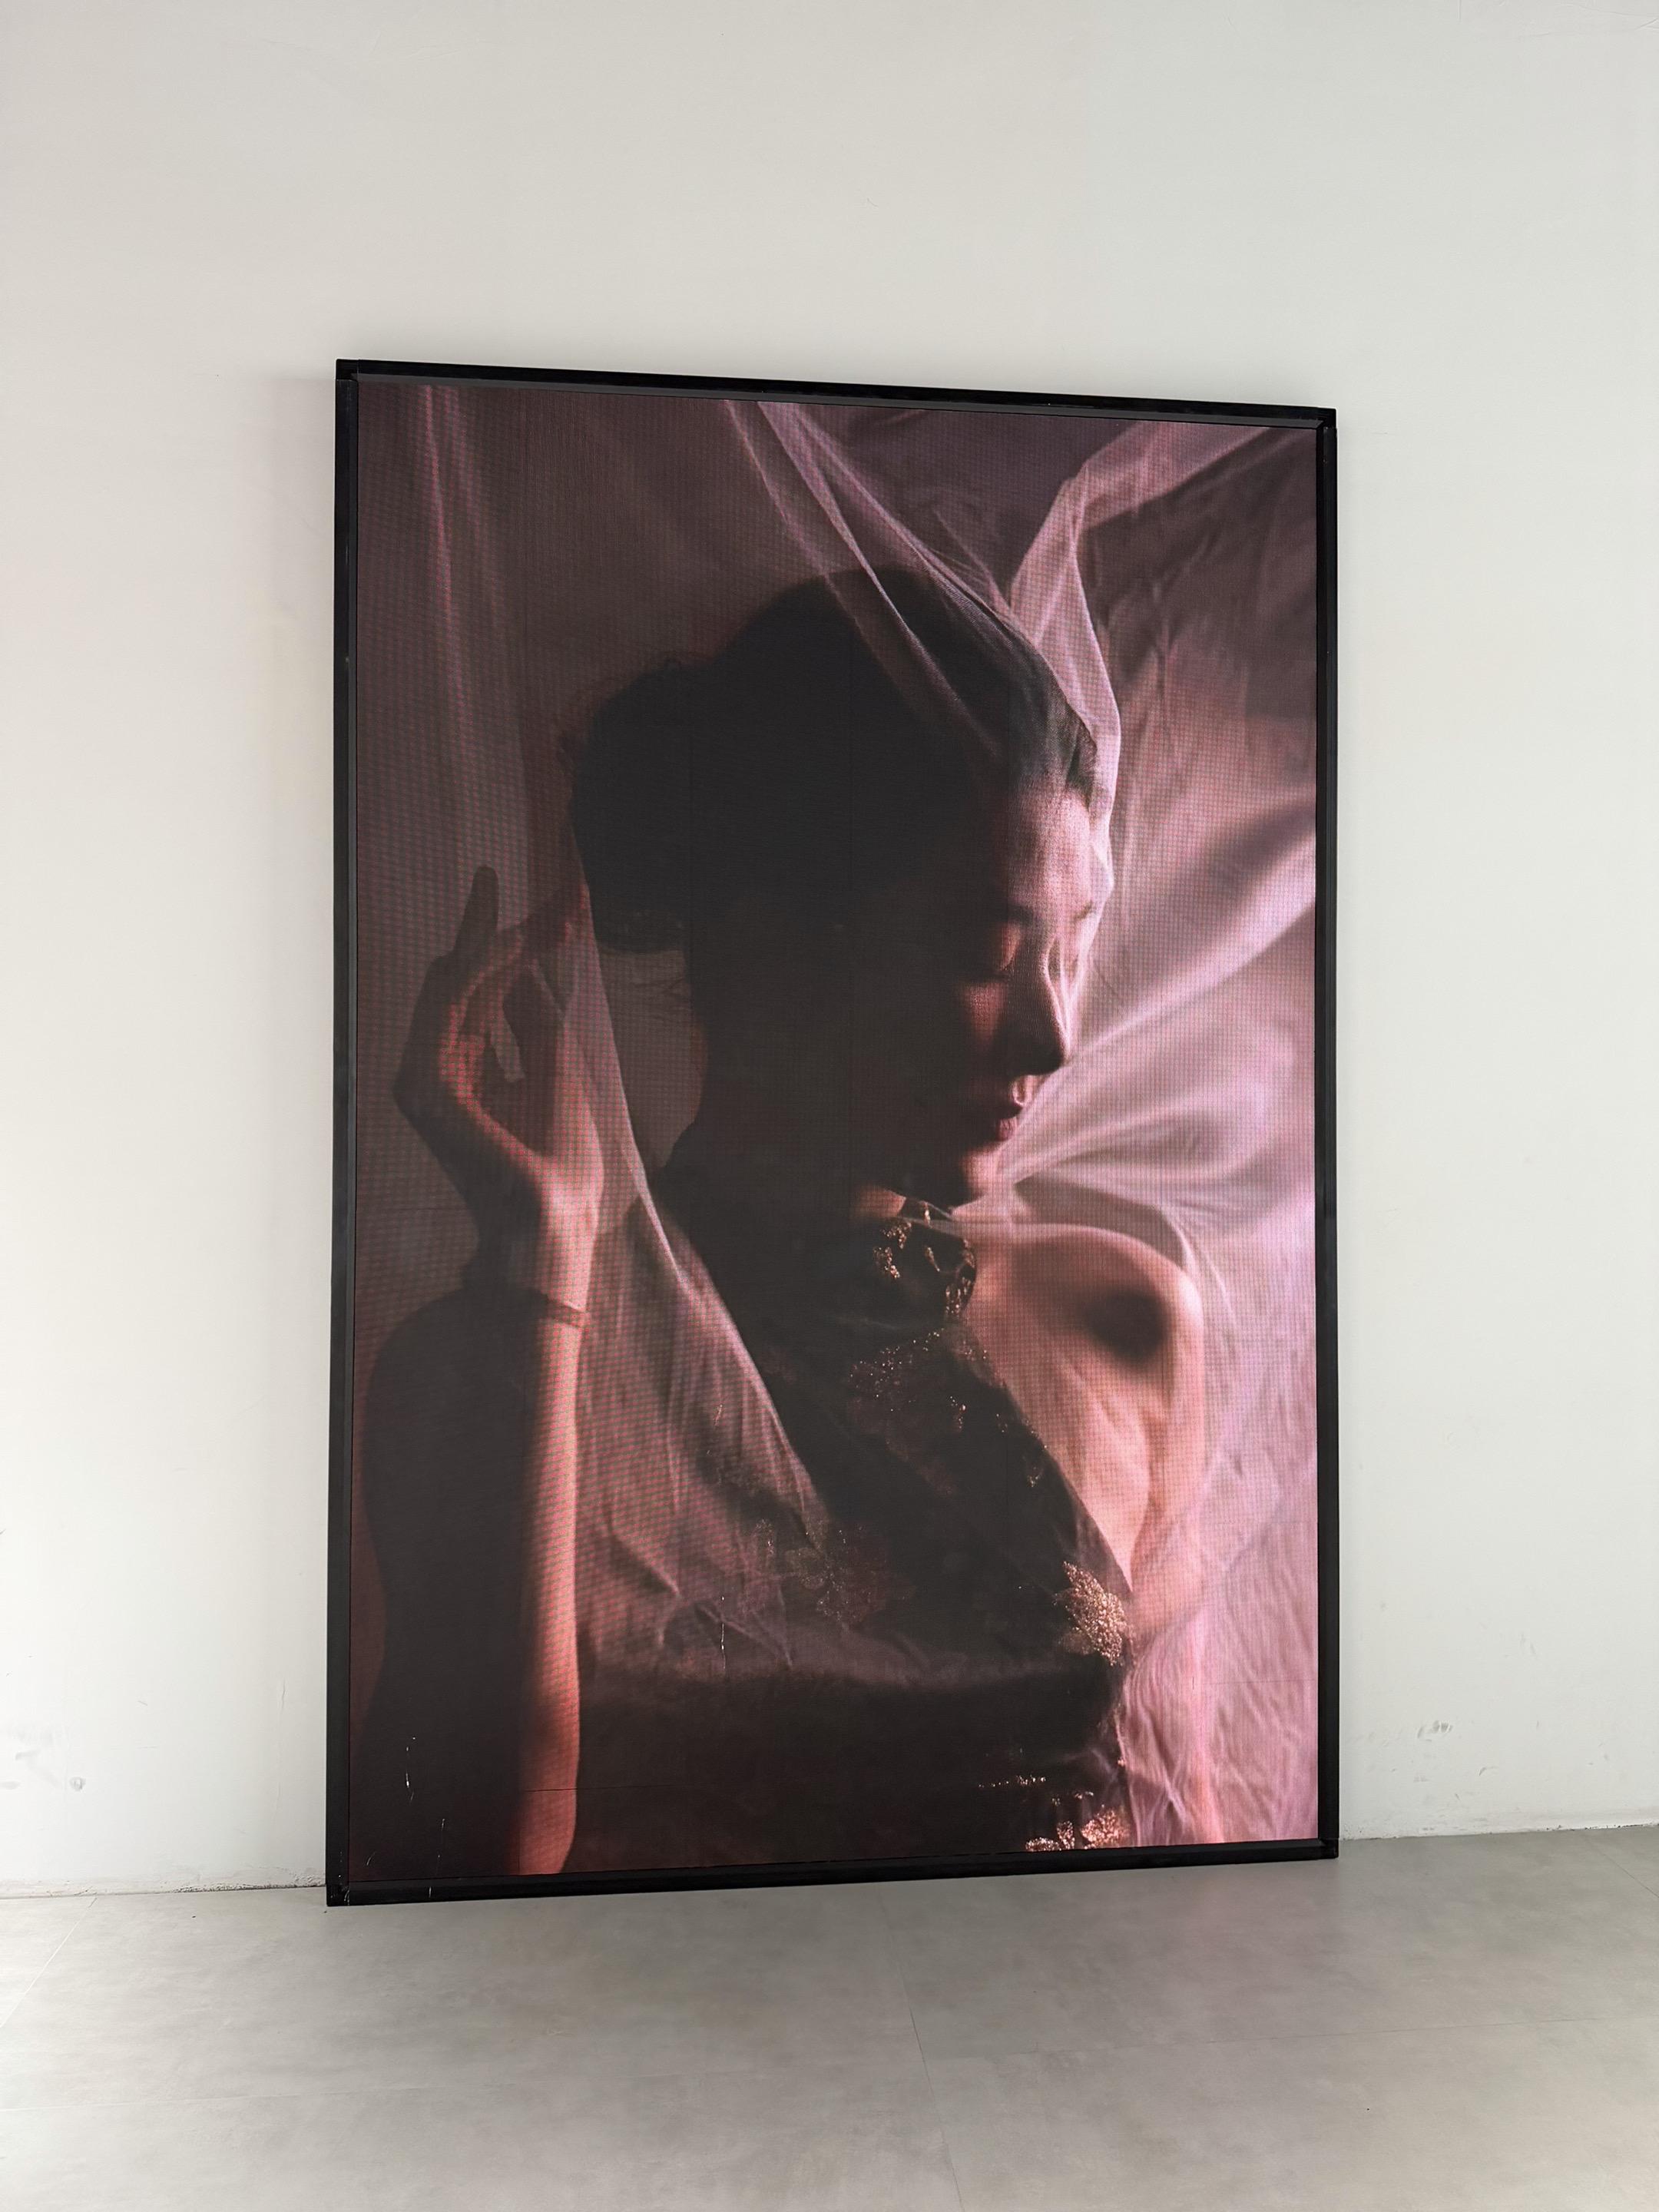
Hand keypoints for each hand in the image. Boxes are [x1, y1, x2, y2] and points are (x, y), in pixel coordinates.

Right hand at [393, 865, 603, 1301]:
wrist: (552, 1221)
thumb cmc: (557, 1161)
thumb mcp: (553, 1068)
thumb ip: (531, 1015)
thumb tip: (524, 960)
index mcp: (465, 1069)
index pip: (479, 989)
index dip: (514, 941)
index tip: (557, 902)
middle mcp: (435, 1067)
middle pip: (463, 975)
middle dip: (507, 927)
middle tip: (551, 888)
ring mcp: (423, 1076)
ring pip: (455, 980)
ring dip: (505, 938)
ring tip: (552, 912)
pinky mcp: (424, 1084)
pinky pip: (449, 1004)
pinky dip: (486, 966)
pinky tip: (522, 941)